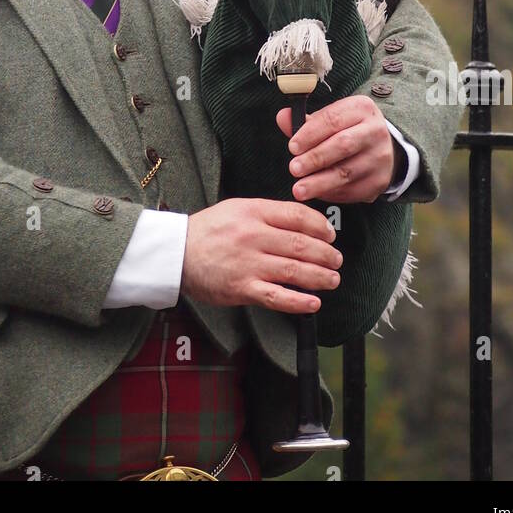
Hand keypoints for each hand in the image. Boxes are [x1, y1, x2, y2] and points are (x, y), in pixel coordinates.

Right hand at [180, 197, 342, 314]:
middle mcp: (253, 236)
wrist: (176, 253)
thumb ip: (267, 214)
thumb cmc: (208, 231)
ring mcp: (248, 263)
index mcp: (253, 212)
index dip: (320, 226)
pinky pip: (277, 296)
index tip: (330, 235)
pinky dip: (299, 302)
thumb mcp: (237, 209)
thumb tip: (301, 222)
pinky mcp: (242, 288)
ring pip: (294, 271)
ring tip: (332, 279)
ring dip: (320, 277)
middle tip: (336, 260)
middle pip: (301, 244)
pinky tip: (313, 304)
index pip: (297, 216)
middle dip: (326, 254)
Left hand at [276, 96, 397, 204]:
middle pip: (343, 145)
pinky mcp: (380, 180)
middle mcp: (375, 131)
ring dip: (320, 183)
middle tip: (293, 169)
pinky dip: (331, 193)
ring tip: (299, 189)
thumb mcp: (331, 118)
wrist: (383, 148)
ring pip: (347, 172)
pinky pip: (352, 190)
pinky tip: (317, 193)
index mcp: (361, 109)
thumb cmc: (348, 130)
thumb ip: (306, 121)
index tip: (292, 147)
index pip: (333, 119)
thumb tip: (283, 117)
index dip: (310, 134)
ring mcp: (380, 157)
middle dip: (315, 158)